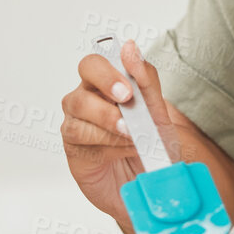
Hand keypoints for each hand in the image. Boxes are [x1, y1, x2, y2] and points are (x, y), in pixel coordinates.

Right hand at [60, 40, 227, 233]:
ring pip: (79, 104)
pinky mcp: (73, 147)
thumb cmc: (152, 146)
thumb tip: (131, 48)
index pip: (101, 59)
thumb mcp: (159, 114)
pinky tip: (123, 149)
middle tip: (127, 99)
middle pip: (86, 70)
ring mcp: (77, 121)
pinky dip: (105, 142)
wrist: (150, 185)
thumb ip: (146, 82)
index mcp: (109, 83)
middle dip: (107, 81)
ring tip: (132, 134)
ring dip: (109, 119)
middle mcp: (89, 96)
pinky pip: (79, 136)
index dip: (113, 65)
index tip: (130, 80)